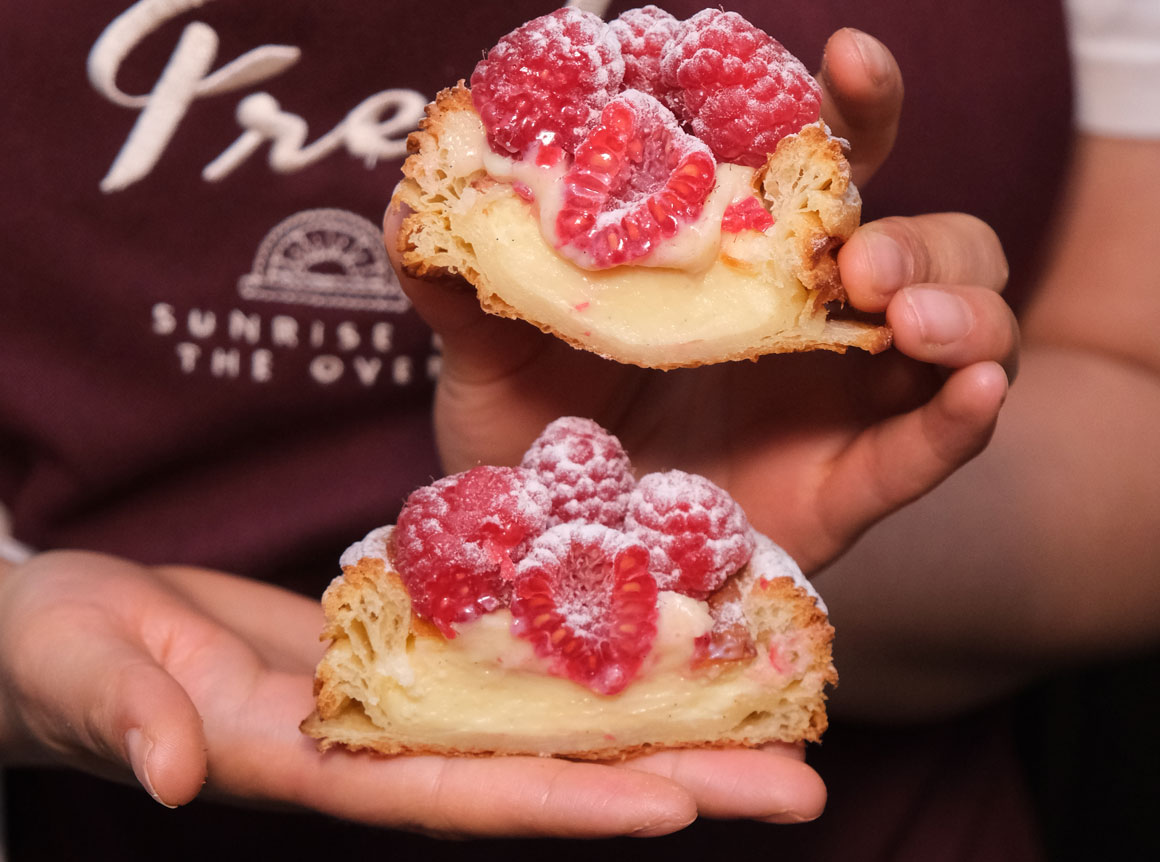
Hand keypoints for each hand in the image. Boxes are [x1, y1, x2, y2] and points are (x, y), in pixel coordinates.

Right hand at [0, 552, 824, 835]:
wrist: (58, 632)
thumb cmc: (53, 659)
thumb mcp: (82, 679)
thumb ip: (135, 721)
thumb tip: (183, 777)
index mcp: (310, 761)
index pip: (456, 797)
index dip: (565, 806)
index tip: (680, 807)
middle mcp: (377, 740)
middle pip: (541, 769)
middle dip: (672, 780)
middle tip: (805, 785)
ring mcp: (394, 692)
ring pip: (543, 713)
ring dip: (660, 716)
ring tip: (777, 712)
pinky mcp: (395, 640)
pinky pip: (507, 654)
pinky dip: (585, 653)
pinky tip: (660, 634)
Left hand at [386, 28, 1015, 571]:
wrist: (543, 565)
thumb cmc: (529, 438)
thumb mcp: (486, 352)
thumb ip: (460, 281)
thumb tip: (412, 207)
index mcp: (739, 260)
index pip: (824, 163)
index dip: (854, 105)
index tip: (845, 59)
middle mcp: (808, 318)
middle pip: (923, 241)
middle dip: (917, 234)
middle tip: (855, 258)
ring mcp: (839, 402)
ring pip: (962, 327)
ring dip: (961, 307)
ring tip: (900, 317)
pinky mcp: (848, 486)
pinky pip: (932, 448)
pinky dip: (965, 418)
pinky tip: (972, 391)